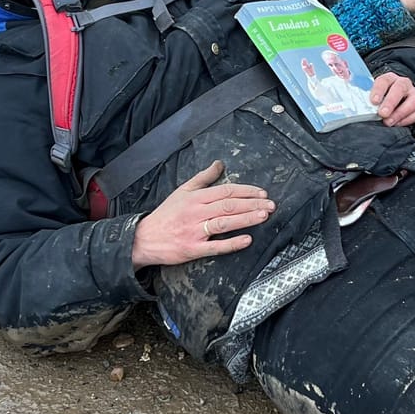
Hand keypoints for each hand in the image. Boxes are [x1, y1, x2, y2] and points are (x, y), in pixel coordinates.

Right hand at [132, 161, 273, 267]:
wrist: (143, 238)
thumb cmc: (165, 215)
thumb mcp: (182, 191)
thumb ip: (203, 178)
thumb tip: (219, 164)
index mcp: (195, 197)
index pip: (226, 191)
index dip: (246, 191)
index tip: (262, 193)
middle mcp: (196, 212)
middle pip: (229, 205)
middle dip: (253, 204)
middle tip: (271, 205)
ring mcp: (194, 231)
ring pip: (224, 222)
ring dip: (246, 219)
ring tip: (264, 216)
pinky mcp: (192, 249)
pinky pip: (215, 246)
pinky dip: (232, 243)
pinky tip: (247, 240)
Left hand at [369, 72, 414, 126]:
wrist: (396, 100)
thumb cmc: (381, 98)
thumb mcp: (374, 95)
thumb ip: (369, 99)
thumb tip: (361, 109)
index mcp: (389, 78)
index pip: (384, 81)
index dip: (378, 90)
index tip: (373, 101)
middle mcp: (403, 84)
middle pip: (400, 88)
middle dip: (391, 102)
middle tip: (382, 113)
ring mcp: (413, 94)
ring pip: (413, 101)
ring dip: (400, 113)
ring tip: (389, 122)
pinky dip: (408, 120)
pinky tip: (398, 124)